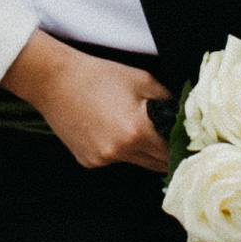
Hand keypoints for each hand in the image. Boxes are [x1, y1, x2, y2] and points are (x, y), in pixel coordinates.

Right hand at [2, 31, 171, 173]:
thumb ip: (168, 102)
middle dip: (164, 153)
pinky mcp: (88, 161)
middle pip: (157, 165)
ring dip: (141, 151)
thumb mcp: (142, 80)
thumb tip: (184, 117)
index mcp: (137, 131)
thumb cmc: (97, 76)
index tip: (186, 144)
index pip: (171, 153)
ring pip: (135, 163)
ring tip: (131, 126)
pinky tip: (108, 129)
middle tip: (166, 137)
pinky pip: (113, 160)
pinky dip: (117, 150)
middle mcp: (120, 151)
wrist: (54, 80)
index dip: (181, 148)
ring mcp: (102, 159)